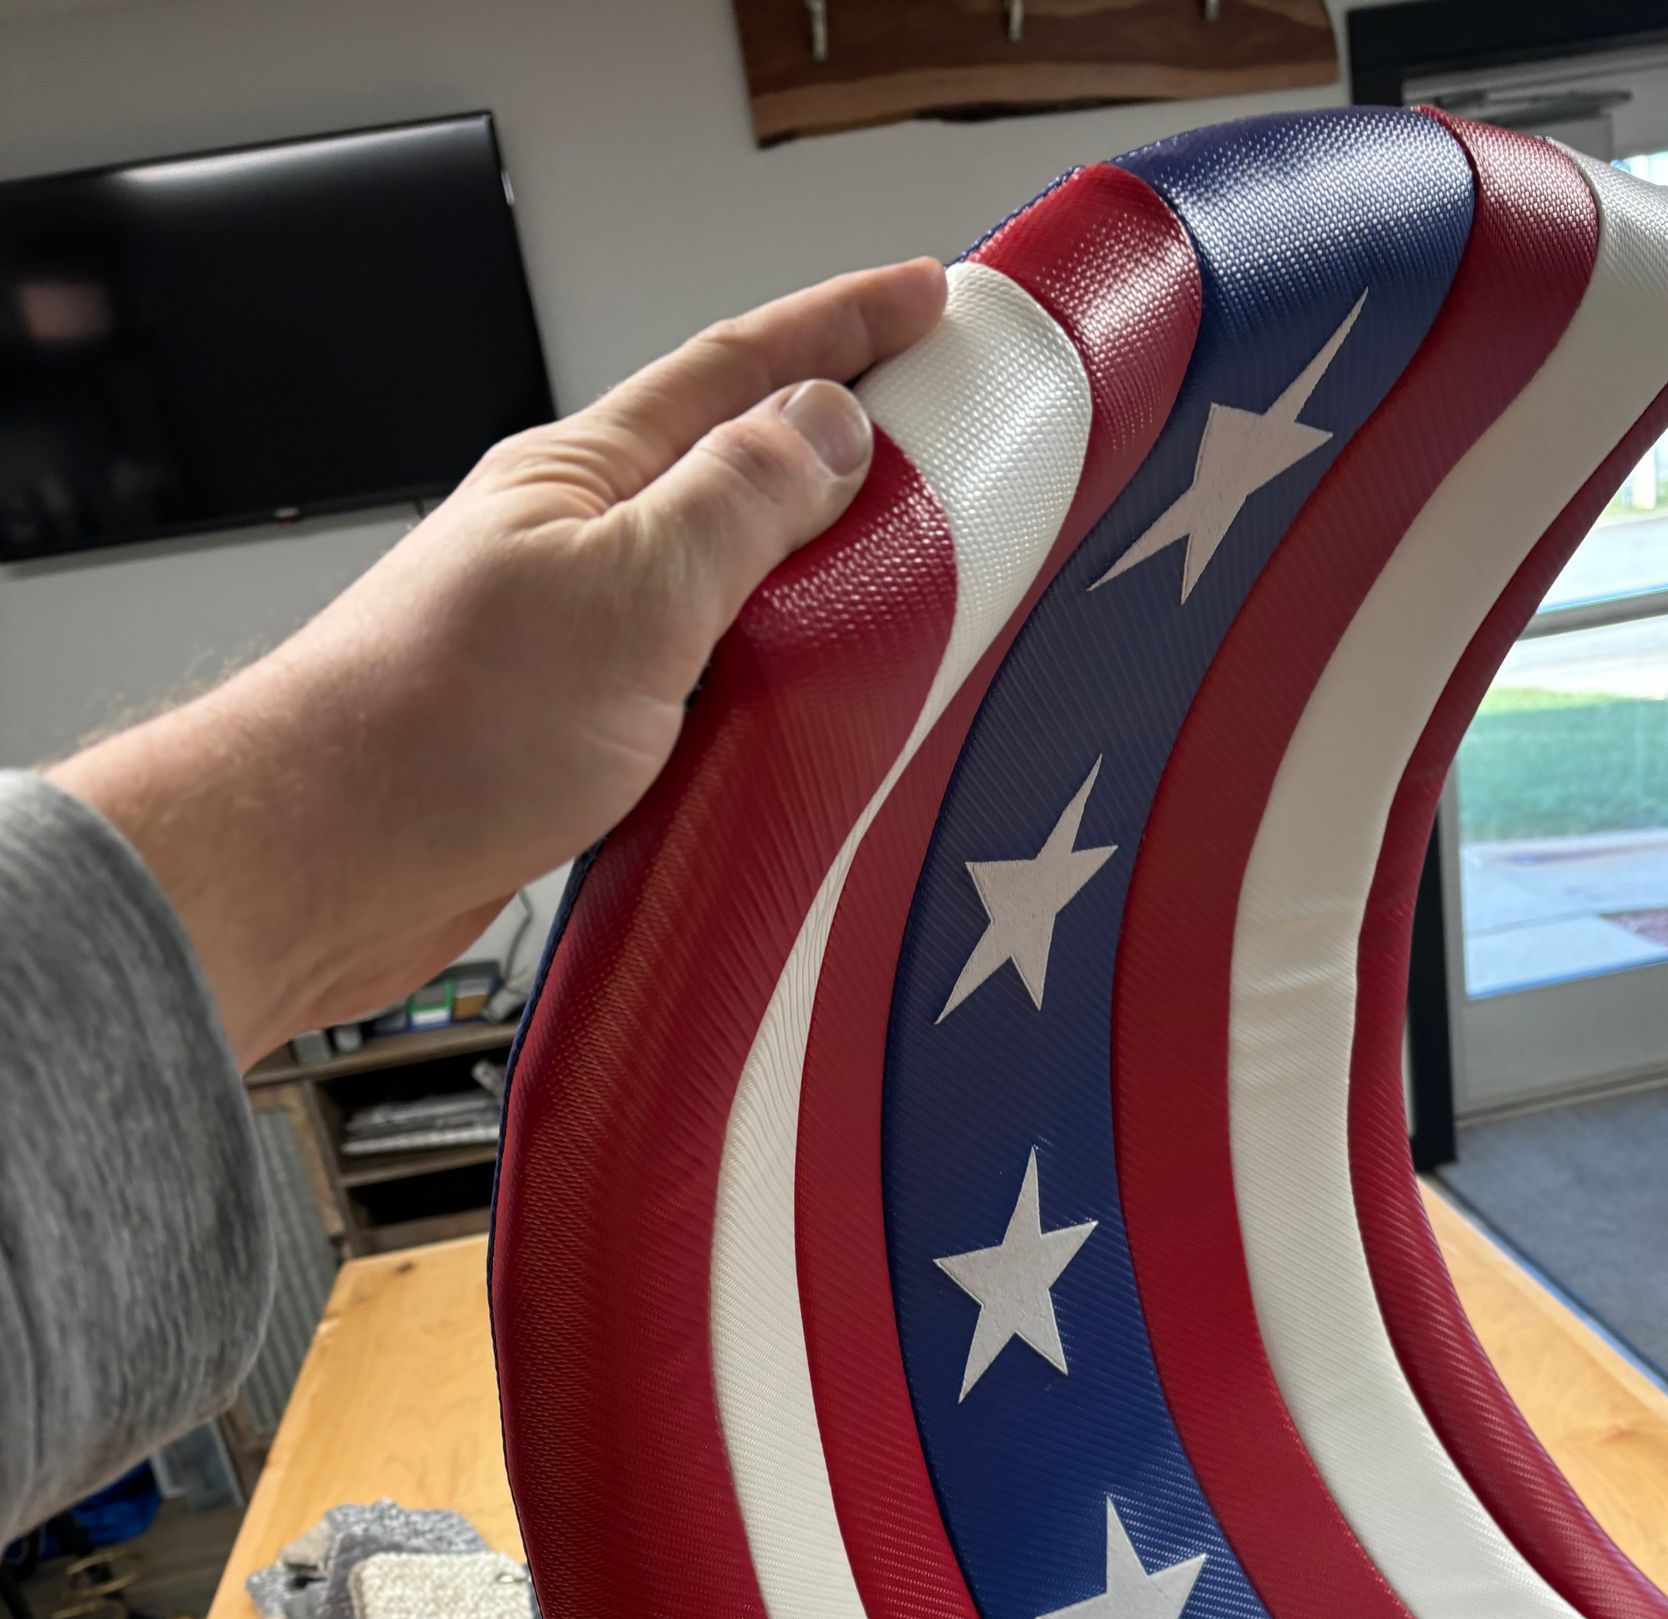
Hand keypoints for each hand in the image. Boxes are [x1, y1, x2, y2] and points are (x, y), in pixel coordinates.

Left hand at [51, 256, 947, 1065]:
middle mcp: (578, 553)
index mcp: (585, 482)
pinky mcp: (577, 745)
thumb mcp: (626, 593)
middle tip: (940, 450)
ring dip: (808, 593)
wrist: (320, 866)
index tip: (920, 296)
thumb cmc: (433, 728)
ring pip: (723, 597)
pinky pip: (698, 696)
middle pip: (734, 480)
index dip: (837, 326)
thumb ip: (736, 506)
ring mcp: (576, 648)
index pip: (736, 371)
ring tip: (899, 597)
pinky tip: (803, 730)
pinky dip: (764, 699)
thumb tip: (829, 425)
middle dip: (838, 457)